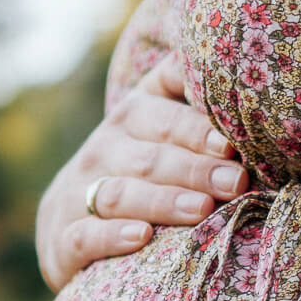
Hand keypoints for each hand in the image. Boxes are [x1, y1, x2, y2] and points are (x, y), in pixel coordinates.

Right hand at [35, 54, 248, 291]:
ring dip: (163, 202)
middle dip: (195, 170)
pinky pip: (86, 236)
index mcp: (129, 120)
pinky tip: (141, 237)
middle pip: (149, 160)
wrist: (66, 223)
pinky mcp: (65, 239)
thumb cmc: (134, 169)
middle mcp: (101, 152)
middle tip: (235, 183)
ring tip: (201, 210)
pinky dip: (112, 237)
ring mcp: (78, 195)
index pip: (162, 119)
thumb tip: (222, 62)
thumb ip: (184, 93)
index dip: (196, 131)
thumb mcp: (155, 125)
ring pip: (120, 195)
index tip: (231, 146)